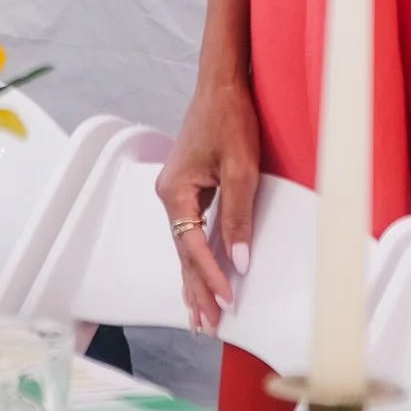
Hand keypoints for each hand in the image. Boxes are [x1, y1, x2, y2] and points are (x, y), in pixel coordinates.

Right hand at [155, 70, 260, 332]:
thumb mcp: (241, 168)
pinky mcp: (190, 187)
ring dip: (195, 278)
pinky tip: (204, 275)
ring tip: (200, 315)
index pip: (193, 247)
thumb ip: (239, 217)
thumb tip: (240, 261)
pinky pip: (192, 230)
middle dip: (196, 290)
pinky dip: (198, 256)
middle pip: (183, 254)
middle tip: (208, 326)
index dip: (211, 277)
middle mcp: (170, 195)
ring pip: (185, 246)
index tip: (227, 302)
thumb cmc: (229, 117)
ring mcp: (177, 192)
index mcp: (175, 192)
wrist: (222, 83)